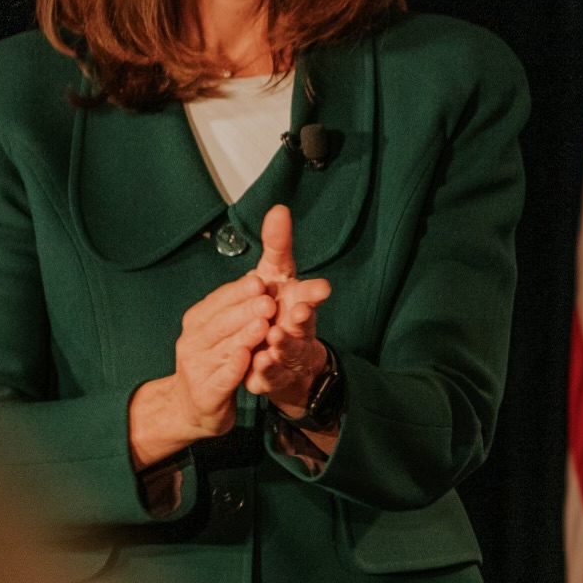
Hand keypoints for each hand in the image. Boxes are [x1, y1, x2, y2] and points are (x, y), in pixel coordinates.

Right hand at [128, 266, 275, 467]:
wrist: (190, 408)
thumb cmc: (212, 364)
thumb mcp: (219, 333)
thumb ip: (234, 309)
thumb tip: (254, 277)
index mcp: (197, 322)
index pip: (218, 302)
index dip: (239, 292)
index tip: (260, 281)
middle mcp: (192, 342)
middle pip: (220, 323)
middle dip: (245, 310)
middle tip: (268, 301)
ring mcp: (196, 368)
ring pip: (223, 349)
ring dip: (243, 336)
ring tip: (264, 325)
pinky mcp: (206, 393)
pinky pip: (222, 378)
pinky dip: (234, 367)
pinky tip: (247, 358)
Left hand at [242, 205, 335, 420]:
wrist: (280, 356)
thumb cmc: (278, 308)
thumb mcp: (276, 273)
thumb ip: (278, 245)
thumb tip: (278, 208)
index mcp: (299, 300)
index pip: (310, 292)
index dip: (314, 292)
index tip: (322, 288)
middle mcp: (298, 325)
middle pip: (305, 322)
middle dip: (302, 318)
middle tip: (297, 313)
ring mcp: (287, 351)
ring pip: (288, 348)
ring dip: (283, 343)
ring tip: (274, 338)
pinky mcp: (272, 374)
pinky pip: (270, 373)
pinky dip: (267, 369)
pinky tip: (259, 362)